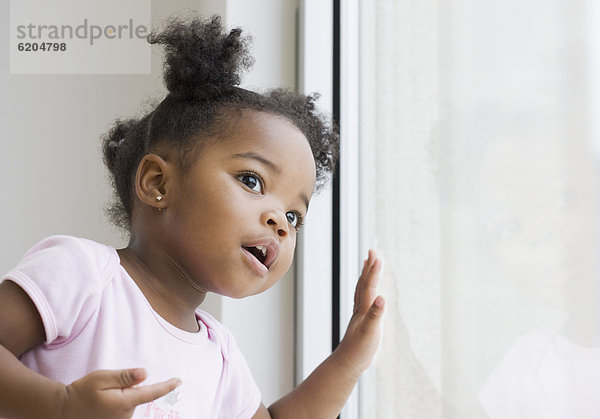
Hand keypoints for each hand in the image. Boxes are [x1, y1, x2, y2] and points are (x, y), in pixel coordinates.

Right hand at [59, 368, 180, 418]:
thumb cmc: (82, 392)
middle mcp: (126, 415)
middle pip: (138, 395)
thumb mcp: (102, 378)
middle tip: (106, 387)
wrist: (63, 410)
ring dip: (120, 395)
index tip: (179, 381)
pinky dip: (116, 401)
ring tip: (100, 397)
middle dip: (128, 387)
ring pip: (129, 401)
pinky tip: (100, 404)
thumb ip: (125, 376)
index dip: (167, 386)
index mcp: (125, 402)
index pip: (152, 393)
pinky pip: (122, 408)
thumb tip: (145, 374)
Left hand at [333, 250, 384, 377]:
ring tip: (368, 263)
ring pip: (361, 289)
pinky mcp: (361, 320)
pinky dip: (365, 289)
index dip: (373, 270)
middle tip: (372, 251)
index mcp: (364, 309)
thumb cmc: (359, 350)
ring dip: (365, 275)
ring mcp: (360, 314)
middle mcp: (360, 308)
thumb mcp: (371, 332)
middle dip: (369, 267)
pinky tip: (368, 290)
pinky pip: (363, 298)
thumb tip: (382, 297)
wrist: (347, 363)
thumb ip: (376, 315)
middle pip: (364, 283)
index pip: (369, 285)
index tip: (376, 255)